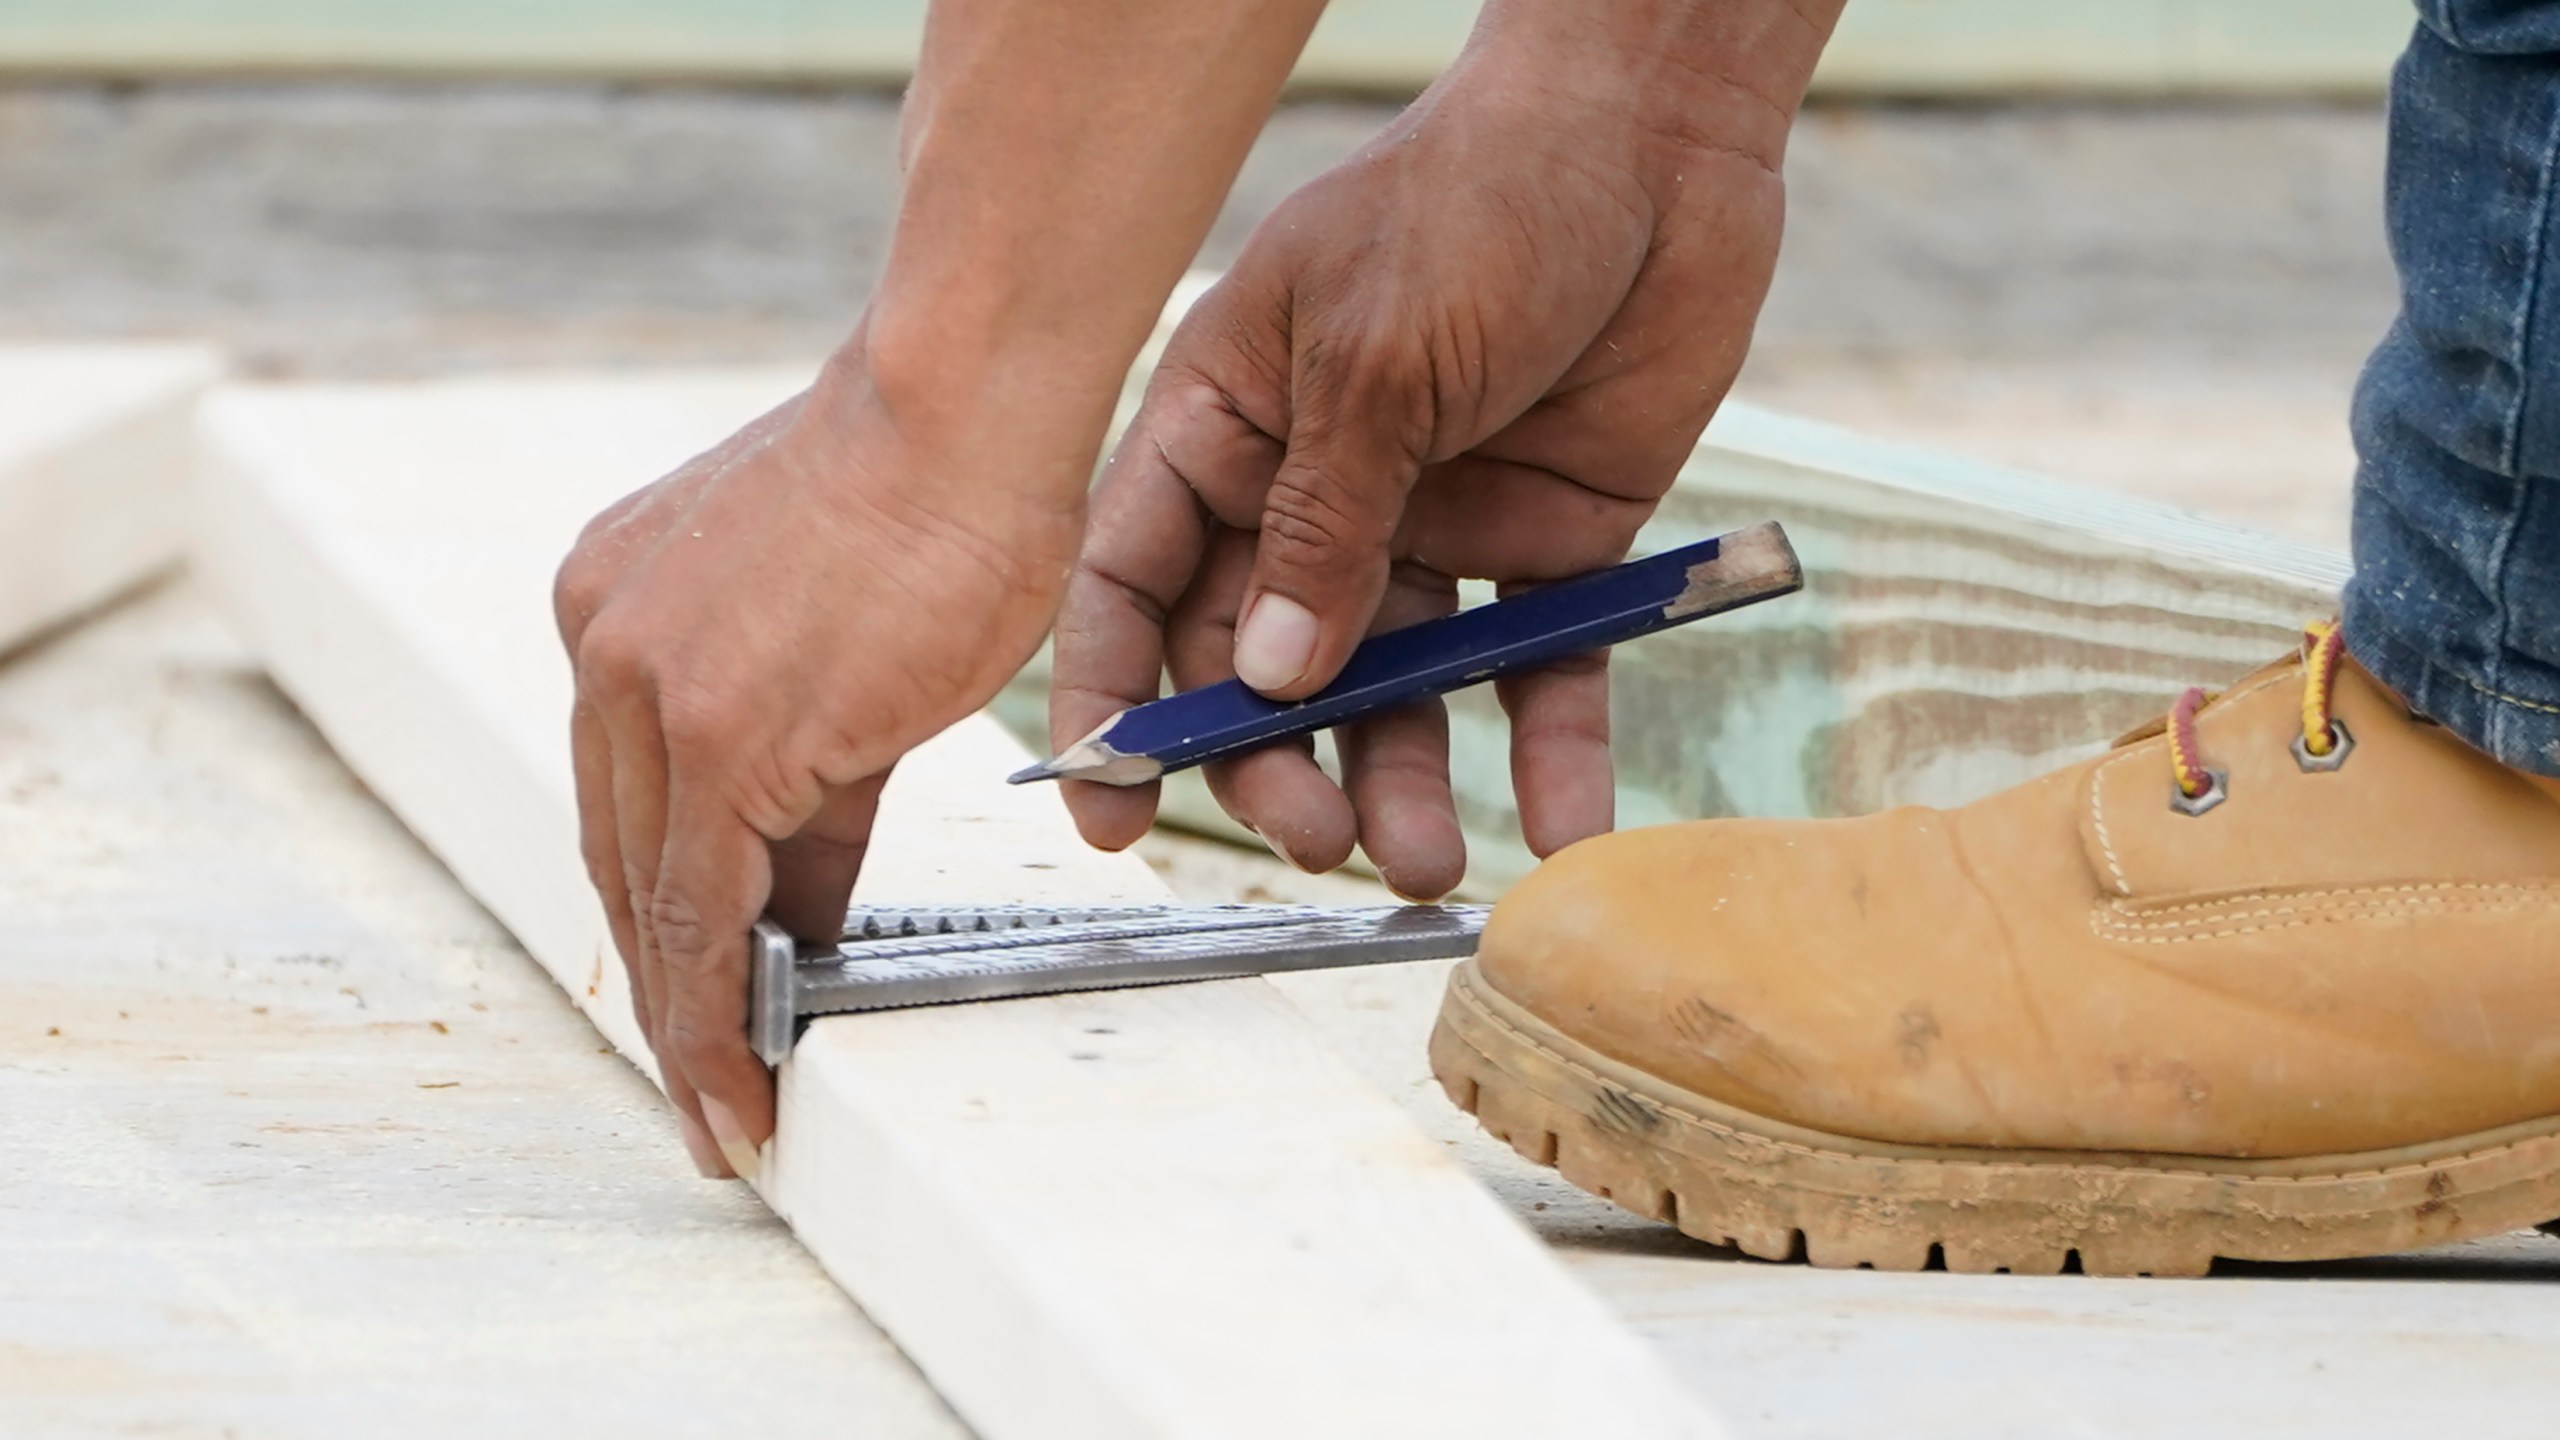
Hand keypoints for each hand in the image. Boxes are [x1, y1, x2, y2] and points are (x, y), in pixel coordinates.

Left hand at [552, 365, 1079, 1177]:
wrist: (962, 407)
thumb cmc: (937, 492)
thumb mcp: (841, 631)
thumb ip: (805, 764)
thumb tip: (805, 894)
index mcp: (622, 605)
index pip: (629, 797)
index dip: (660, 910)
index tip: (692, 992)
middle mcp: (605, 642)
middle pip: (623, 857)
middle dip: (666, 986)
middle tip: (702, 1086)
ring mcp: (647, 684)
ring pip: (652, 895)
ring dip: (690, 1019)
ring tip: (726, 1109)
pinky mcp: (716, 731)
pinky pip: (705, 903)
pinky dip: (720, 1000)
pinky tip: (749, 1063)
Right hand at [1050, 30, 1801, 897]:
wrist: (1657, 142)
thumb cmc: (1481, 200)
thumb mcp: (1376, 355)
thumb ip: (1323, 524)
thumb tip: (1267, 681)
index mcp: (1226, 425)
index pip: (1134, 581)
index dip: (1116, 699)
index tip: (1115, 809)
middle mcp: (1314, 493)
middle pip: (1259, 665)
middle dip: (1276, 764)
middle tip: (1316, 841)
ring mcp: (1429, 526)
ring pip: (1394, 689)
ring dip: (1403, 781)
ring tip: (1429, 863)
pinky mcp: (1544, 545)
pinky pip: (1536, 667)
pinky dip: (1550, 748)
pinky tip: (1562, 823)